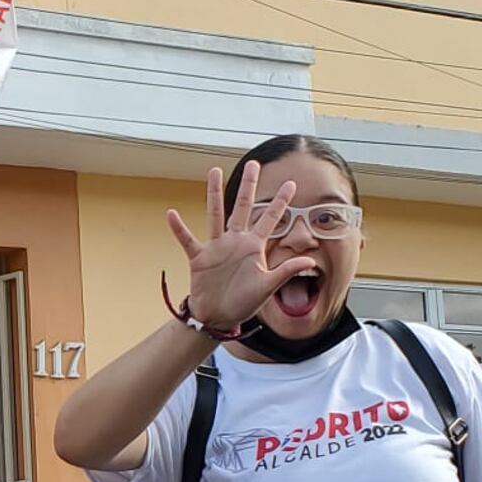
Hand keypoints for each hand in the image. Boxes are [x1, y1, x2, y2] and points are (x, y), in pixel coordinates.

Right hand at [165, 162, 315, 331]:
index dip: (281, 202)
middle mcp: (236, 241)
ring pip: (216, 214)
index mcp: (254, 247)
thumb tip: (309, 260)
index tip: (292, 183)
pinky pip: (188, 240)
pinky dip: (179, 228)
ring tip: (214, 172)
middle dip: (249, 186)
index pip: (270, 219)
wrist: (219, 317)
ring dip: (215, 194)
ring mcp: (217, 247)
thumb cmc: (244, 303)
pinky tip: (172, 214)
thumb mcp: (267, 287)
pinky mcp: (199, 257)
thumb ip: (286, 271)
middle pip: (243, 207)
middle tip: (254, 164)